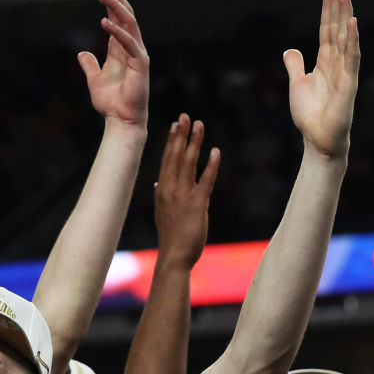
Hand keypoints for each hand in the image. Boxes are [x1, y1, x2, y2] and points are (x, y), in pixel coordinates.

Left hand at [77, 0, 148, 130]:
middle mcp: (132, 47)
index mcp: (121, 48)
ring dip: (116, 7)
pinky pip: (129, 43)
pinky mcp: (141, 64)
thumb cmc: (111, 104)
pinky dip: (118, 32)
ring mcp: (138, 54)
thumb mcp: (94, 80)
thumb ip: (89, 66)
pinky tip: (105, 22)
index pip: (117, 18)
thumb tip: (82, 54)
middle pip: (125, 14)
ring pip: (129, 23)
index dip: (110, 0)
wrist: (122, 121)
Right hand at [154, 114, 219, 268]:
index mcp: (162, 190)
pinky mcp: (197, 205)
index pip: (167, 160)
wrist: (174, 257)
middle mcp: (169, 189)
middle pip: (176, 156)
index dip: (172, 141)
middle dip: (181, 135)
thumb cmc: (170, 236)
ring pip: (189, 163)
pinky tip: (215, 151)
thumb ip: (160, 195)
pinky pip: (205, 181)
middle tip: (186, 116)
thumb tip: (158, 183)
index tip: (176, 125)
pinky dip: (211, 165)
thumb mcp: (162, 212)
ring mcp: (183, 196)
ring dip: (194, 143)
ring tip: (199, 125)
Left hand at [284, 0, 359, 160]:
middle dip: (338, 4)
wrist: (318, 141)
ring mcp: (345, 72)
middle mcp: (337, 63)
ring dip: (346, 15)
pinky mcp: (349, 84)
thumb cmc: (310, 116)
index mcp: (325, 62)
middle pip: (338, 27)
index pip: (327, 29)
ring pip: (346, 37)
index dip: (327, 8)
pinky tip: (353, 22)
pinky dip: (353, 40)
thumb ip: (295, 66)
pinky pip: (352, 58)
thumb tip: (290, 50)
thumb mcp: (297, 85)